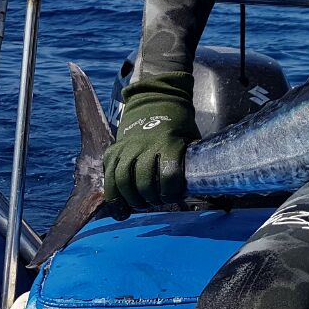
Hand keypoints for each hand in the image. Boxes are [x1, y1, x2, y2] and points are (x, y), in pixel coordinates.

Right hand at [103, 72, 198, 208]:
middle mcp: (145, 145)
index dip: (172, 191)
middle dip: (150, 198)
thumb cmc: (178, 125)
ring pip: (121, 180)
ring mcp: (127, 147)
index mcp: (169, 142)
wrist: (156, 101)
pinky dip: (112, 194)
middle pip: (143, 181)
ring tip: (140, 205)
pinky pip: (108, 175)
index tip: (173, 196)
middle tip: (156, 203)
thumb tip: (200, 184)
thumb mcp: (191, 138)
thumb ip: (191, 160)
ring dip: (131, 199)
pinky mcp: (113, 149)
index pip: (169, 174)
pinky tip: (121, 207)